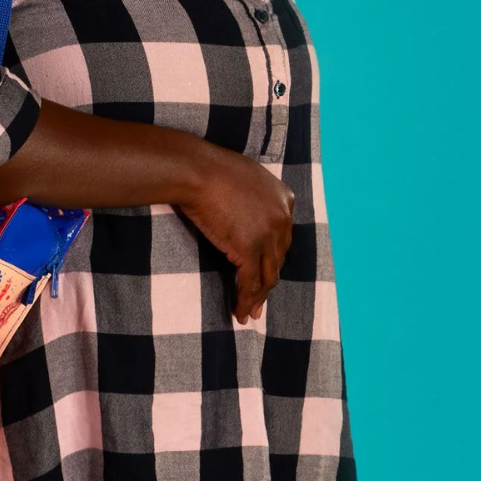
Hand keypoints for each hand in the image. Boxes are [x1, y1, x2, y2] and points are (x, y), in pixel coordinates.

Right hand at [176, 143, 294, 323]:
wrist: (196, 170)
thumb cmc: (209, 168)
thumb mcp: (243, 176)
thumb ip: (252, 195)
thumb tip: (243, 211)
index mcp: (284, 199)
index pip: (282, 236)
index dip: (272, 257)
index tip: (264, 271)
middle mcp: (282, 219)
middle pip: (277, 258)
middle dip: (267, 281)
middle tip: (258, 300)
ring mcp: (268, 236)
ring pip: (268, 276)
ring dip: (258, 298)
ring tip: (249, 313)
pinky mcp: (250, 250)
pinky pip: (250, 283)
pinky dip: (245, 300)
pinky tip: (239, 312)